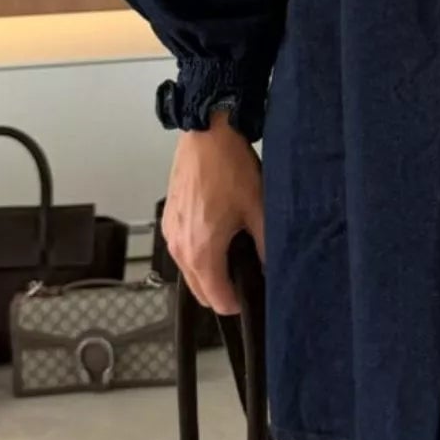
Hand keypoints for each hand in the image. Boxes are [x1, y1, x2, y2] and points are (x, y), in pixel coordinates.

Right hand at [161, 112, 264, 314]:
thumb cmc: (230, 168)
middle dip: (223, 292)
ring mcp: (170, 234)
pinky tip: (219, 235)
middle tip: (247, 274)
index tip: (254, 293)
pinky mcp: (168, 221)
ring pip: (189, 273)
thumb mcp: (258, 209)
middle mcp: (180, 248)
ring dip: (210, 273)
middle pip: (199, 293)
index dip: (239, 303)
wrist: (206, 135)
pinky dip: (198, 254)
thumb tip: (271, 269)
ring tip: (236, 252)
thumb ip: (266, 246)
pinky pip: (182, 252)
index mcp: (201, 251)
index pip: (217, 300)